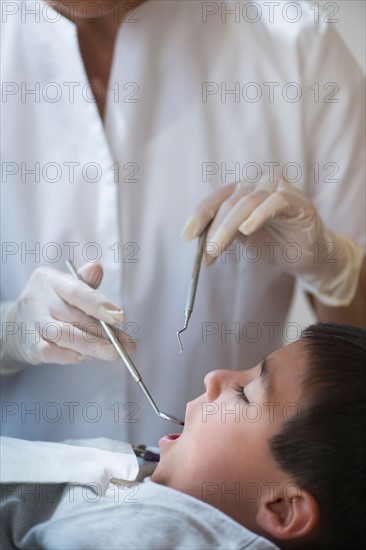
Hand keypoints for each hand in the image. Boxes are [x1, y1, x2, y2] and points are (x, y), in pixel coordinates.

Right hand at [1, 263, 135, 365]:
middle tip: (126, 343)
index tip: (120, 317)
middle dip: (105, 332)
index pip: (76, 291)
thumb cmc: (53, 302)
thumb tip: (97, 268)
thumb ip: (85, 283)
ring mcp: (33, 323)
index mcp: (49, 279)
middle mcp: (38, 299)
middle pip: (75, 317)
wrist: (18, 323)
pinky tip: (88, 356)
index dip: (99, 305)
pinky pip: (54, 353)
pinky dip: (74, 356)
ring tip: (113, 352)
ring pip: (65, 336)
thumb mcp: (67, 286)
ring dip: (93, 346)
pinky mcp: (31, 344)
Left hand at [181, 178, 362, 305]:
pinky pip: (275, 202)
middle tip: (206, 253)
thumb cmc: (275, 245)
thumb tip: (198, 243)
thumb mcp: (243, 240)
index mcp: (243, 191)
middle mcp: (258, 184)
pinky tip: (247, 230)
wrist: (308, 258)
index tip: (186, 236)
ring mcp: (279, 189)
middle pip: (229, 202)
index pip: (216, 199)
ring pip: (247, 202)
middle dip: (214, 229)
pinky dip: (259, 215)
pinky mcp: (297, 201)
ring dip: (228, 227)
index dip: (199, 216)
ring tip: (217, 248)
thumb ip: (223, 234)